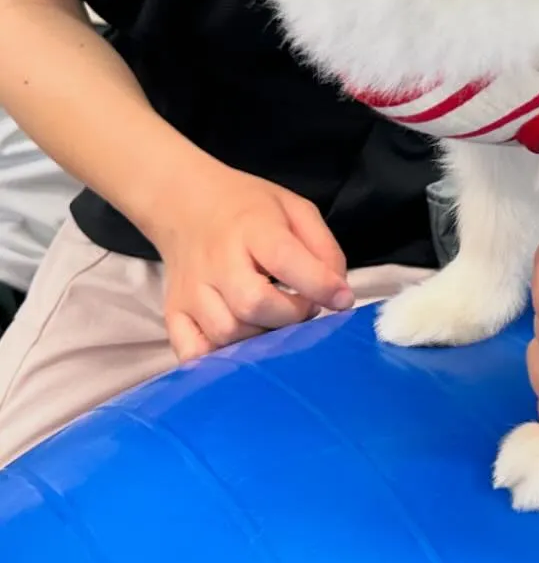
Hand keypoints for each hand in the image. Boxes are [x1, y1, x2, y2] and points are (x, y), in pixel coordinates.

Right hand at [150, 165, 353, 359]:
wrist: (187, 205)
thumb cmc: (250, 210)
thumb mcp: (296, 210)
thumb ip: (324, 249)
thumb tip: (339, 293)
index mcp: (251, 228)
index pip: (285, 259)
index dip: (319, 285)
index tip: (342, 299)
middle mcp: (217, 261)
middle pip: (253, 304)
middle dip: (291, 315)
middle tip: (304, 306)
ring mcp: (190, 290)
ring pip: (227, 332)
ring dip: (262, 337)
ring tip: (275, 319)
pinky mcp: (173, 313)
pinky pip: (192, 351)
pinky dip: (218, 358)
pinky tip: (240, 345)